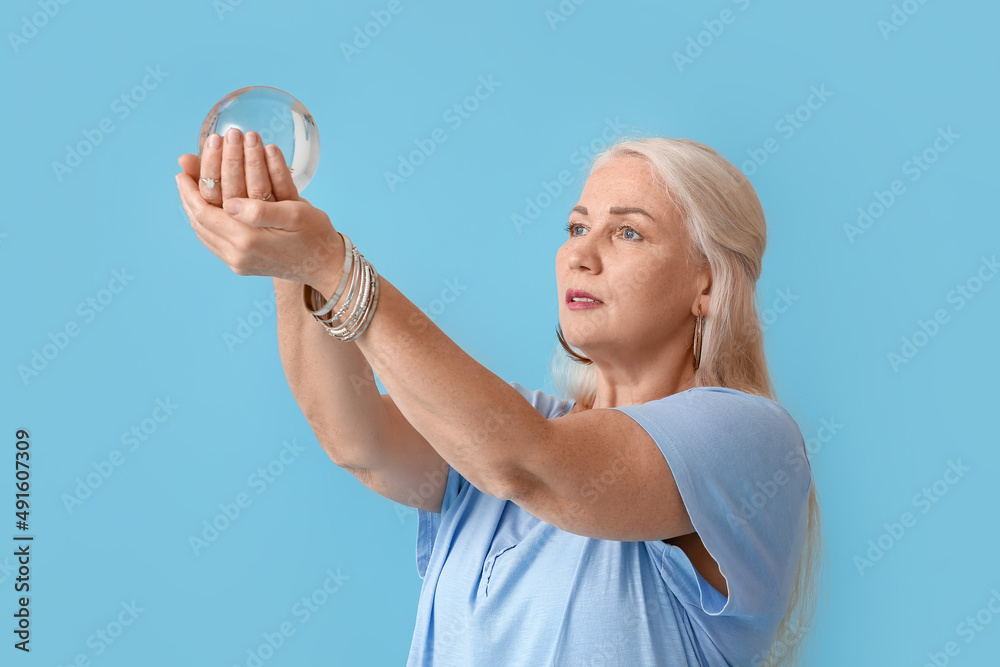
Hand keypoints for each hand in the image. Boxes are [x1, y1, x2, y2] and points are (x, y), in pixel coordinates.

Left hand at [175, 128, 344, 287]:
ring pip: (204, 234)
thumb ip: (261, 210)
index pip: (205, 212)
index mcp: (248, 240)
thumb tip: (229, 204)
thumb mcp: (295, 213)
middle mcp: (238, 255)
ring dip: (194, 211)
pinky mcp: (242, 266)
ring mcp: (239, 264)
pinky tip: (206, 212)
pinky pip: (214, 243)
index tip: (181, 169)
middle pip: (200, 223)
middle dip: (189, 197)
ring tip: (189, 191)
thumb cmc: (316, 235)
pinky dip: (205, 225)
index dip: (190, 190)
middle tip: (182, 174)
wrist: (327, 267)